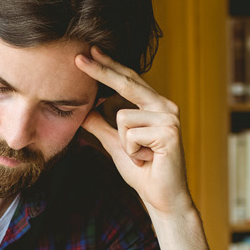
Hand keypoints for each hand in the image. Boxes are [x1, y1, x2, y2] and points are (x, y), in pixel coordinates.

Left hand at [75, 47, 191, 216]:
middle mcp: (166, 107)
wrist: (161, 197)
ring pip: (123, 118)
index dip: (109, 67)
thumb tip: (85, 110)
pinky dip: (132, 152)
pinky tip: (147, 160)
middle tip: (79, 57)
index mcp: (155, 106)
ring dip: (124, 144)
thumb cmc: (142, 171)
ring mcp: (170, 118)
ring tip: (141, 155)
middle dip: (101, 72)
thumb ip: (103, 126)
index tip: (90, 52)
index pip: (129, 81)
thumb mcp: (116, 145)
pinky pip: (131, 135)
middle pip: (127, 83)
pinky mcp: (169, 133)